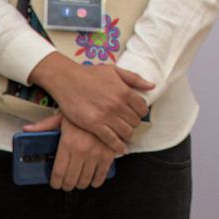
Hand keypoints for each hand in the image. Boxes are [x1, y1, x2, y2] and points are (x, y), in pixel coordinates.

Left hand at [22, 113, 116, 189]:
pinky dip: (96, 182)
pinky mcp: (108, 155)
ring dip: (80, 184)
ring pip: (85, 180)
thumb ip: (44, 126)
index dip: (55, 182)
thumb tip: (27, 130)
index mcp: (68, 143)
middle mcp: (82, 151)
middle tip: (65, 184)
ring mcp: (96, 154)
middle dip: (66, 185)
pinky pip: (101, 175)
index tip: (55, 183)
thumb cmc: (83, 111)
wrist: (105, 107)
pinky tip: (92, 181)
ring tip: (77, 182)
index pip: (58, 172)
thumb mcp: (61, 116)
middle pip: (71, 179)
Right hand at [29, 54, 152, 152]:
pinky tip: (122, 148)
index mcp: (124, 91)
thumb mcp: (114, 70)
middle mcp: (117, 104)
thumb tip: (152, 85)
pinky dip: (119, 146)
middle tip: (128, 123)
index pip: (142, 108)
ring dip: (127, 134)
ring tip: (124, 133)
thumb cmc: (89, 74)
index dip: (140, 112)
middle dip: (133, 123)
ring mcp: (106, 116)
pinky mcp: (94, 125)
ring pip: (126, 132)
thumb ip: (134, 78)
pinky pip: (112, 140)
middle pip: (135, 122)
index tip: (136, 114)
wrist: (67, 80)